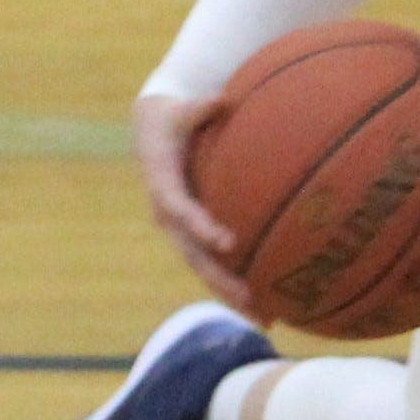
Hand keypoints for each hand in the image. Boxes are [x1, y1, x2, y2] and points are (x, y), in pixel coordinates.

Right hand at [133, 93, 256, 316]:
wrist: (151, 130)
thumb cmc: (172, 116)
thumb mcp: (181, 108)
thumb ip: (199, 108)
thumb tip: (220, 100)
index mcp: (163, 186)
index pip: (180, 211)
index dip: (201, 228)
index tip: (227, 242)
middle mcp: (169, 216)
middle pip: (194, 255)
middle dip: (222, 280)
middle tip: (252, 300)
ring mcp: (180, 230)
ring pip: (205, 268)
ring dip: (232, 294)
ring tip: (266, 319)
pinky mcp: (192, 234)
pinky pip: (213, 262)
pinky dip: (236, 282)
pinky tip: (269, 302)